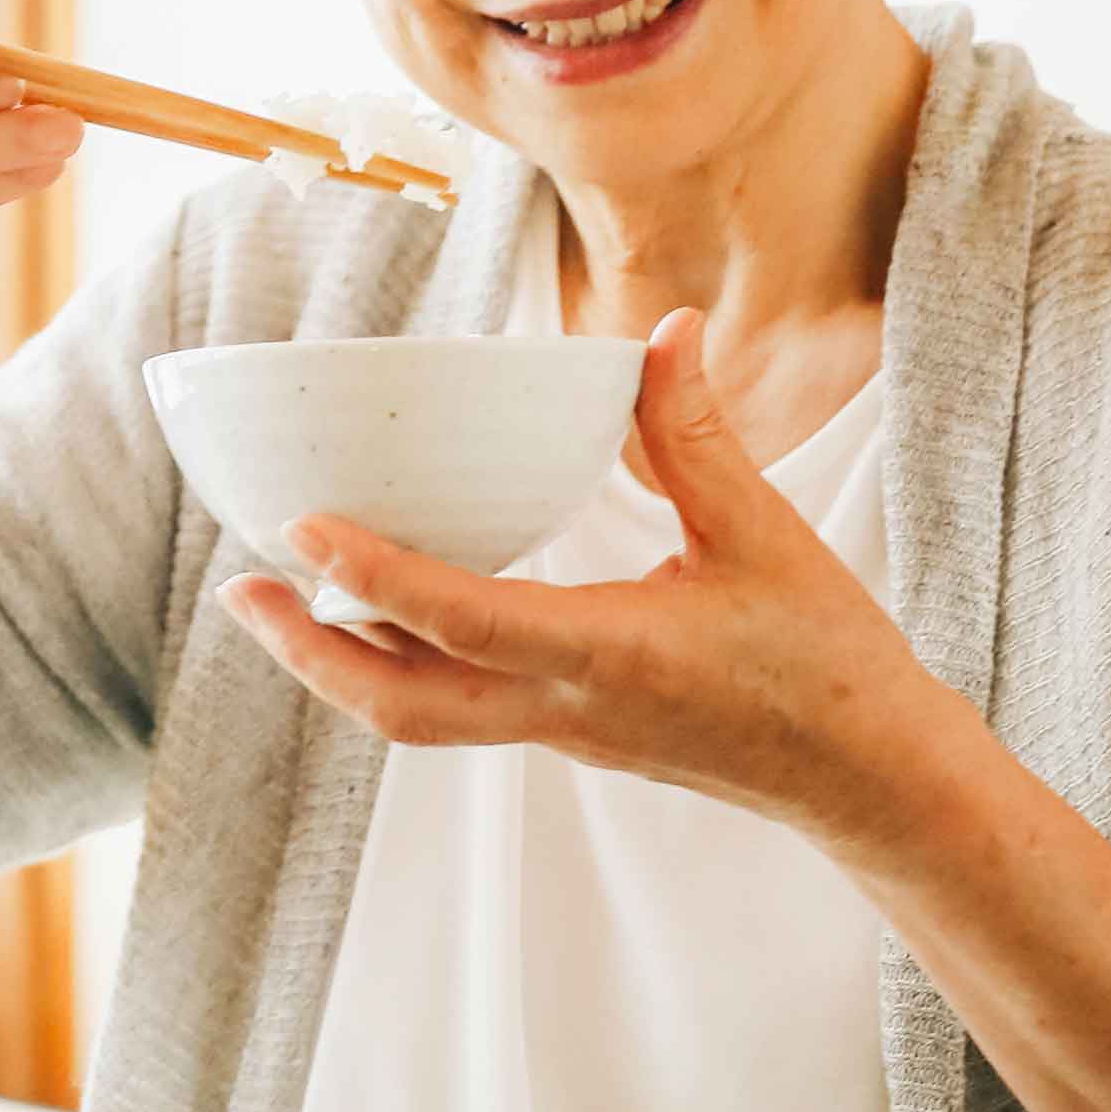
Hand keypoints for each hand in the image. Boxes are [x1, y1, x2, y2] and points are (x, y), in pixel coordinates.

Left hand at [217, 308, 957, 855]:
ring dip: (338, 663)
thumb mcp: (768, 538)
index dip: (376, 575)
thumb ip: (699, 435)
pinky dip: (397, 662)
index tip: (300, 527)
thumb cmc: (829, 664)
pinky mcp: (570, 732)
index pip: (466, 620)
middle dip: (310, 651)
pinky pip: (456, 706)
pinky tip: (375, 613)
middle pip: (402, 704)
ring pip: (418, 716)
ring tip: (277, 600)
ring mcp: (562, 731)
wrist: (869, 781)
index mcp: (611, 656)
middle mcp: (567, 708)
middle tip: (241, 589)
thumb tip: (663, 329)